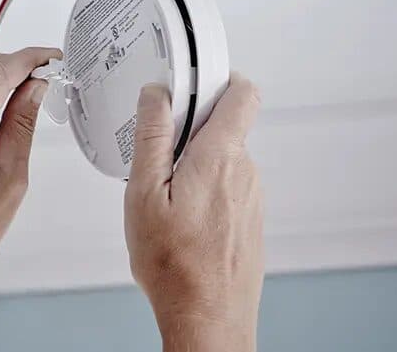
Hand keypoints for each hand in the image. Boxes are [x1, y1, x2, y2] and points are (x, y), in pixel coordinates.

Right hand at [125, 73, 262, 351]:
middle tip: (159, 152)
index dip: (220, 77)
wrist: (208, 319)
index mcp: (220, 158)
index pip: (242, 93)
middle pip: (226, 125)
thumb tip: (156, 97)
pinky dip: (203, 187)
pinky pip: (227, 185)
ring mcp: (251, 197)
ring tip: (165, 194)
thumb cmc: (175, 266)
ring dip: (195, 161)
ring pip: (223, 157)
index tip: (192, 81)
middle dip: (192, 128)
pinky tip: (180, 216)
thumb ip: (153, 138)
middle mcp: (245, 172)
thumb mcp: (145, 194)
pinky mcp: (249, 218)